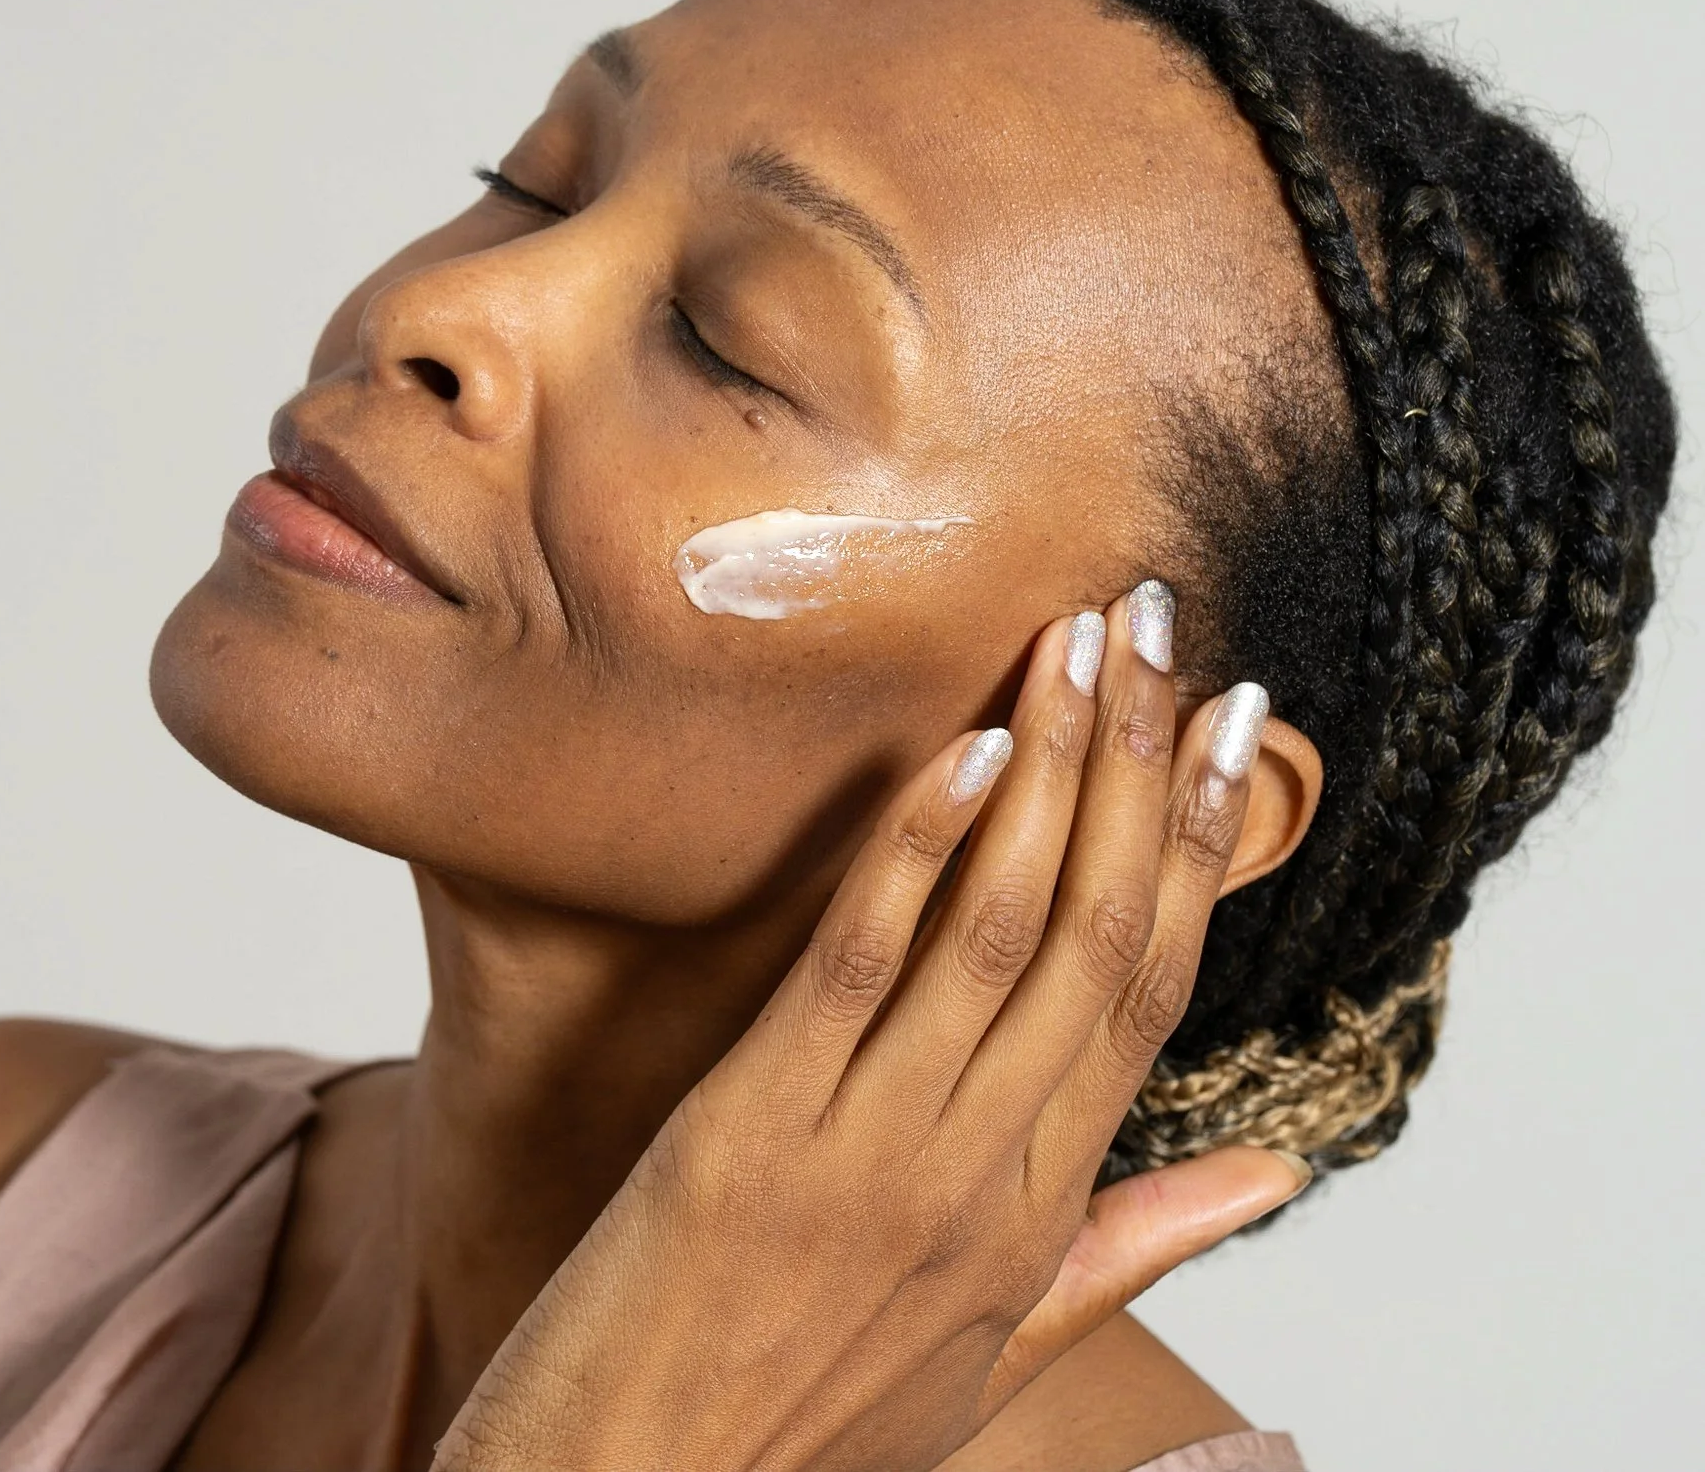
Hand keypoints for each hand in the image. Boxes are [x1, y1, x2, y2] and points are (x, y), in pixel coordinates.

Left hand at [435, 585, 1304, 1471]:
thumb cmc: (803, 1432)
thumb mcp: (992, 1357)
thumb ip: (1125, 1250)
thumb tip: (1267, 1173)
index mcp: (1038, 1216)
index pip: (1150, 997)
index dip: (1200, 854)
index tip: (1237, 735)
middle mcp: (980, 1176)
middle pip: (1095, 939)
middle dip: (1142, 773)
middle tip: (1168, 628)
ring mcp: (870, 1151)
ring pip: (998, 933)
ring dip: (1052, 775)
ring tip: (1085, 644)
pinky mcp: (752, 1133)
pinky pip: (854, 970)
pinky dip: (916, 853)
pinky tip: (961, 750)